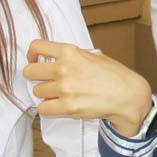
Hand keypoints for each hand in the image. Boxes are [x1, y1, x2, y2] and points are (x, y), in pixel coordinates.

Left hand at [25, 40, 151, 135]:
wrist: (128, 95)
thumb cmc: (113, 75)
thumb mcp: (93, 55)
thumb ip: (73, 55)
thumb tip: (56, 58)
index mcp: (70, 52)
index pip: (36, 47)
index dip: (32, 54)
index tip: (35, 60)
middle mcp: (64, 68)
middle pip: (29, 71)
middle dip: (35, 77)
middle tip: (45, 81)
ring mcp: (65, 88)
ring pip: (36, 92)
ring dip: (45, 94)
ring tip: (60, 95)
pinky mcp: (68, 107)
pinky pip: (43, 109)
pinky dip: (48, 108)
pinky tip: (58, 106)